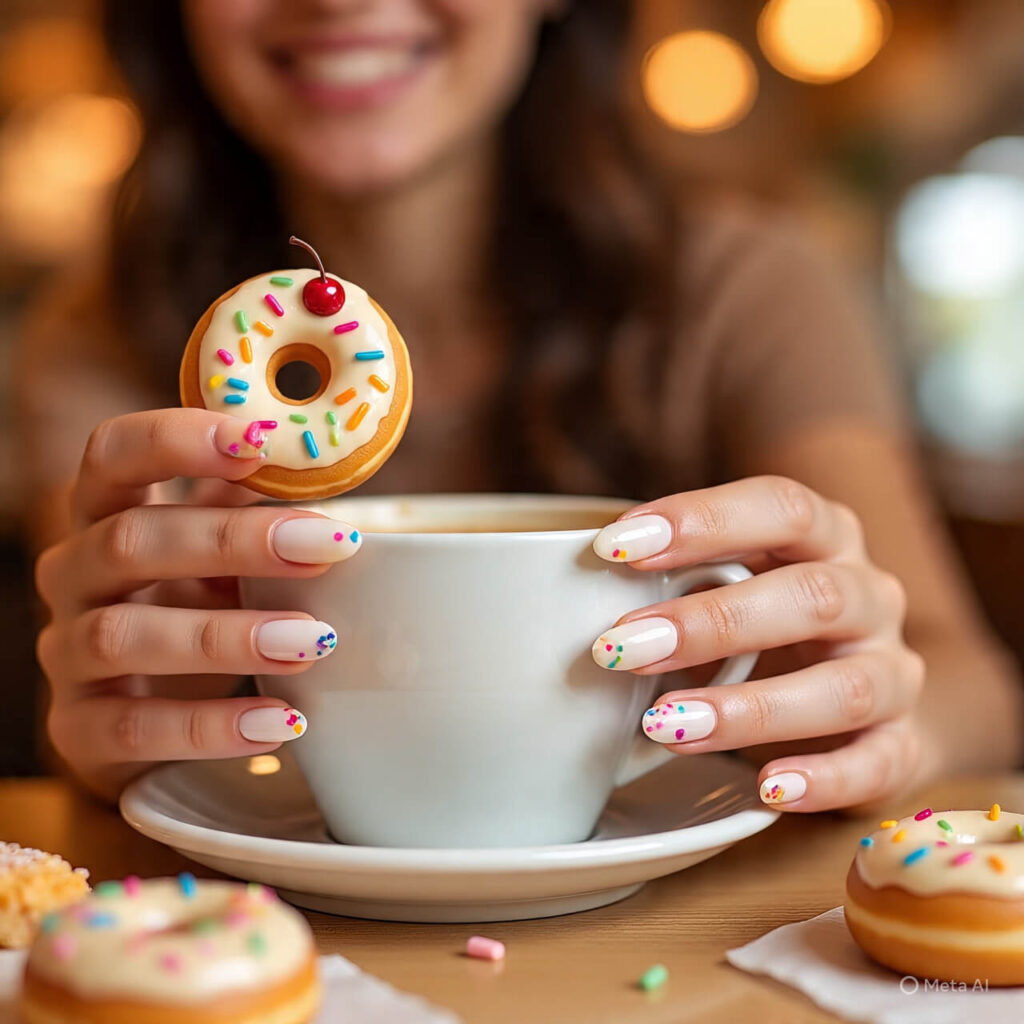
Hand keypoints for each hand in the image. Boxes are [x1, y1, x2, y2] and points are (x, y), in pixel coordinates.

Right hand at [35, 408, 359, 799]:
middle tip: (328, 548)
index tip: (256, 442)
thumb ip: (251, 506)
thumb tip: (315, 463)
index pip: (113, 454)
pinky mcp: (78, 729)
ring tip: (313, 642)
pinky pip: (133, 727)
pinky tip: (282, 723)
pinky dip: (211, 727)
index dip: (175, 440)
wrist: (152, 714)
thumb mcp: (221, 551)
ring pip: (123, 635)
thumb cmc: (196, 605)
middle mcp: (74, 574)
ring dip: (227, 637)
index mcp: (108, 513)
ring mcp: (67, 654)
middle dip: (233, 541)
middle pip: (130, 540)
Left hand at [591, 476, 926, 811]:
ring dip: (750, 706)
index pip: (780, 507)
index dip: (701, 519)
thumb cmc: (763, 624)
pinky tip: (765, 788)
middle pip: (812, 594)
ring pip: (844, 686)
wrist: (860, 694)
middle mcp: (868, 595)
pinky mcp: (903, 744)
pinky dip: (822, 779)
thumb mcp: (724, 582)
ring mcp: (892, 670)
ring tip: (663, 726)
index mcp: (823, 537)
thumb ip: (670, 579)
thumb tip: (564, 592)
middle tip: (619, 648)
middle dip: (710, 621)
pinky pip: (877, 764)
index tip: (612, 546)